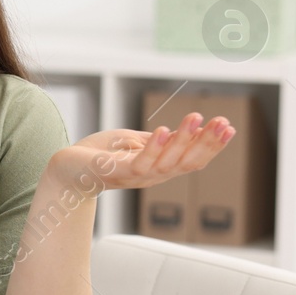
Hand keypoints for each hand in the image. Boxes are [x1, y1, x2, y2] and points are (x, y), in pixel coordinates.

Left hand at [52, 113, 235, 191]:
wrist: (66, 170)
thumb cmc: (99, 155)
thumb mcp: (135, 143)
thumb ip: (159, 141)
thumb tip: (188, 130)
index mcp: (159, 168)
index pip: (192, 160)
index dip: (212, 146)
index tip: (229, 127)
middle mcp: (151, 177)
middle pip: (186, 163)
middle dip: (206, 143)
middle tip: (224, 123)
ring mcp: (134, 177)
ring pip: (167, 163)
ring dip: (183, 140)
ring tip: (195, 118)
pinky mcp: (115, 173)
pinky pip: (139, 163)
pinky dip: (152, 148)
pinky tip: (162, 131)